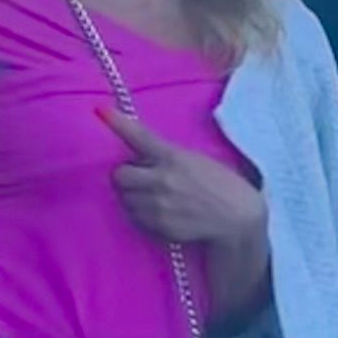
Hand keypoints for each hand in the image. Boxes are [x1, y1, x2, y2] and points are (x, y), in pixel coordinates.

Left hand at [103, 111, 264, 254]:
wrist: (236, 219)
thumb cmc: (221, 185)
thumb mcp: (196, 161)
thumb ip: (167, 158)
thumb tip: (141, 160)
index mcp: (174, 157)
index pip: (141, 137)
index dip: (119, 123)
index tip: (101, 111)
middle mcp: (161, 179)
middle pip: (119, 175)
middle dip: (127, 176)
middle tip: (142, 179)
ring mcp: (157, 205)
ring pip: (124, 198)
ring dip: (134, 196)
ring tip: (156, 199)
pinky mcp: (156, 226)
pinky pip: (134, 218)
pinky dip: (142, 215)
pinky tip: (162, 214)